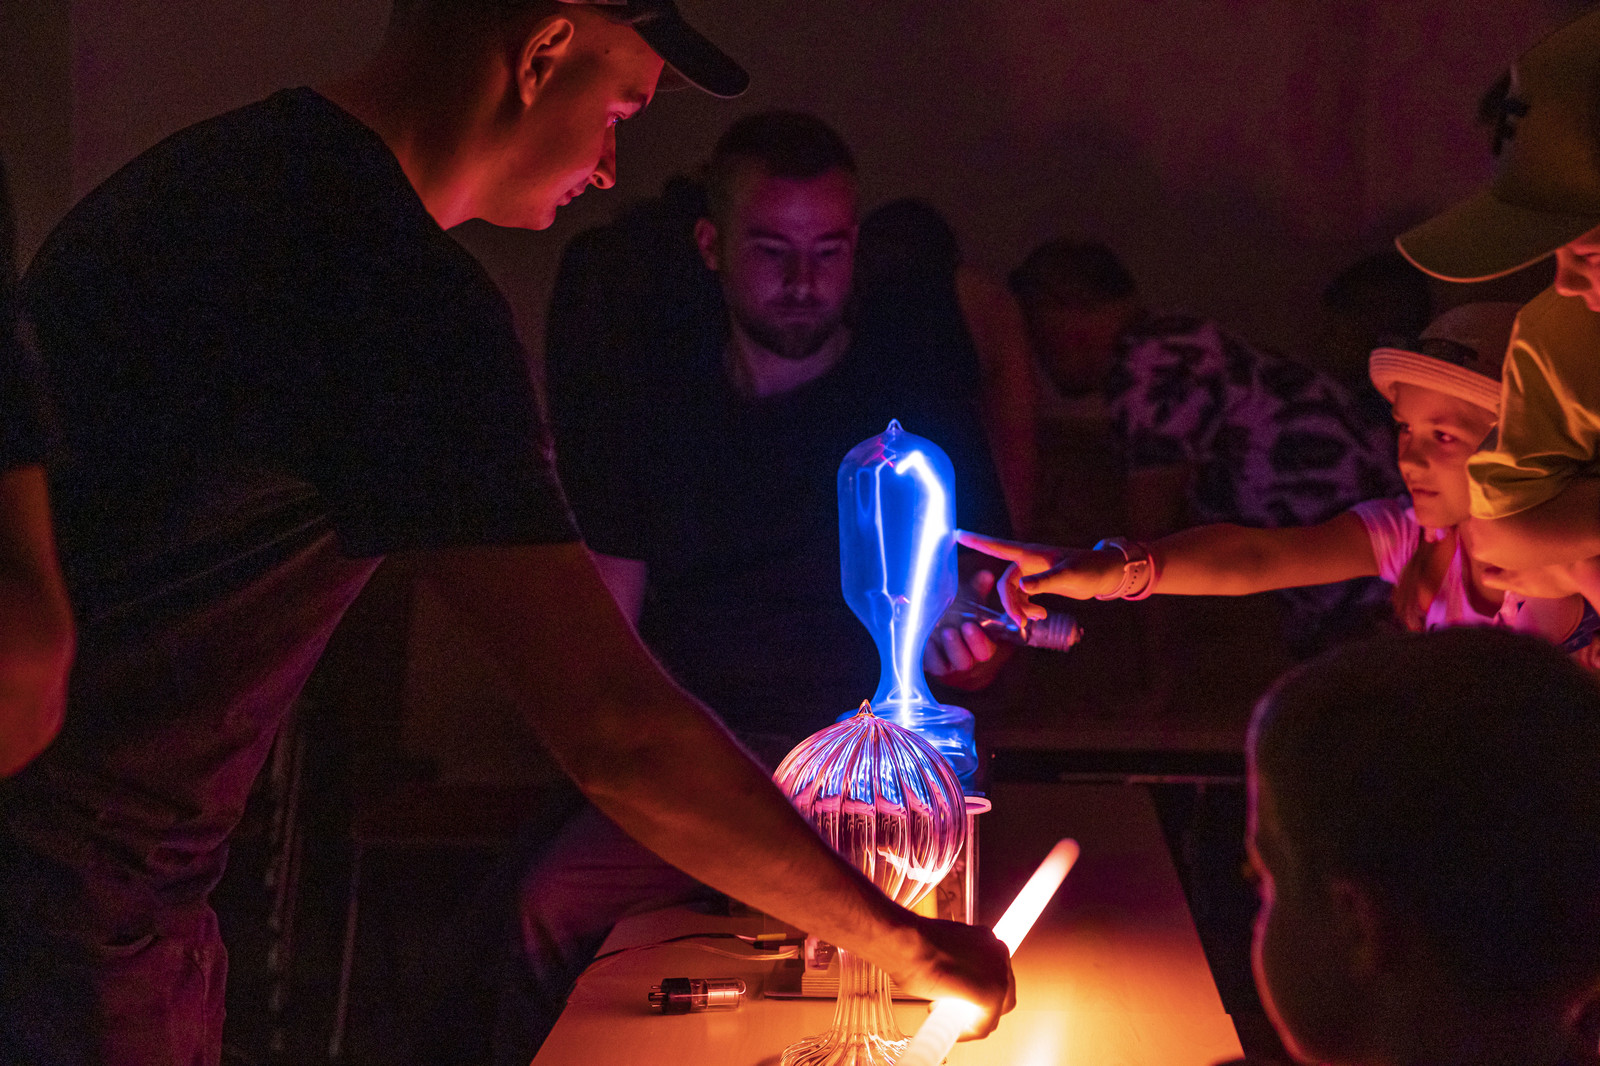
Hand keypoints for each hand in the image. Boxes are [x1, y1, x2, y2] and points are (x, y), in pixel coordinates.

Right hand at [887, 915, 1015, 1039]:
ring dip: (975, 1020)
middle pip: (1001, 992)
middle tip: (955, 1011)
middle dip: (979, 1006)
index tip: (959, 998)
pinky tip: (954, 1032)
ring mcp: (999, 972)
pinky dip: (970, 1032)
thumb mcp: (941, 952)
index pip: (993, 974)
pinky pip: (985, 1024)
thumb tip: (952, 985)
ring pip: (997, 1009)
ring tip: (951, 1021)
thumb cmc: (912, 943)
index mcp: (986, 939)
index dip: (975, 991)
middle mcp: (998, 952)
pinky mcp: (992, 993)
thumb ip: (955, 967)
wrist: (904, 941)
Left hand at [926, 570, 999, 676]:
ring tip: (937, 632)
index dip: (978, 642)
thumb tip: (986, 575)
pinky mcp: (926, 664)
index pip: (984, 651)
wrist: (936, 621)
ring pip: (943, 666)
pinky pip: (924, 665)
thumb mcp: (969, 600)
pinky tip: (922, 639)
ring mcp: (943, 664)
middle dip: (957, 647)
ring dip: (939, 651)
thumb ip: (977, 589)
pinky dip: (924, 653)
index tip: (969, 625)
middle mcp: (963, 659)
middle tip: (949, 630)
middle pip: (964, 662)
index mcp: (979, 646)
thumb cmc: (959, 612)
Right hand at [956, 531, 1123, 627]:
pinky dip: (1027, 609)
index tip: (956, 534)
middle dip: (1010, 604)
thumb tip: (1022, 587)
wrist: (1105, 573)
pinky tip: (1039, 617)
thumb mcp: (1068, 576)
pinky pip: (1022, 597)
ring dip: (1020, 609)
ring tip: (1037, 620)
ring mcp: (1033, 573)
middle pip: (1005, 583)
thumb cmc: (1089, 569)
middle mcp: (1028, 562)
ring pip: (1013, 593)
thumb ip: (1044, 582)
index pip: (999, 547)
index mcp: (1031, 554)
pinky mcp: (1039, 583)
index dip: (977, 542)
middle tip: (1023, 624)